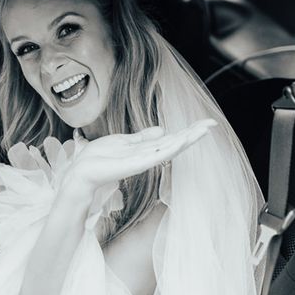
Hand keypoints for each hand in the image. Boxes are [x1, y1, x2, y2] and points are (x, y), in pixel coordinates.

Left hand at [66, 119, 216, 194]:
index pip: (172, 138)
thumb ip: (142, 137)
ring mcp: (143, 160)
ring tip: (203, 130)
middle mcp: (148, 155)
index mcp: (146, 149)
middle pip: (175, 142)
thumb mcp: (123, 141)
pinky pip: (156, 155)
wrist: (82, 172)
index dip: (188, 131)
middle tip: (212, 124)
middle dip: (193, 133)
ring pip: (170, 148)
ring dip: (187, 139)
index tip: (206, 122)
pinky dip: (169, 148)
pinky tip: (181, 141)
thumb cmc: (99, 158)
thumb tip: (162, 129)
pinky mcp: (135, 165)